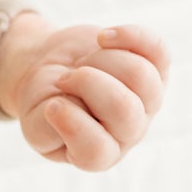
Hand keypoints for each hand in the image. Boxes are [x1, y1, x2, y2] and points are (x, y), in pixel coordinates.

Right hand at [0, 18, 169, 171]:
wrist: (52, 71)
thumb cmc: (41, 100)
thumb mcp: (34, 118)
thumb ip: (46, 125)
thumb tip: (66, 103)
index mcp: (97, 154)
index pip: (96, 150)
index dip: (71, 123)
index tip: (51, 104)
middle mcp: (129, 133)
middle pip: (124, 109)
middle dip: (86, 82)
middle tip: (65, 78)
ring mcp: (148, 101)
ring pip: (139, 75)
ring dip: (100, 59)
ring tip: (83, 63)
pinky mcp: (156, 68)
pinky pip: (158, 50)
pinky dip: (129, 36)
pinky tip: (104, 38)